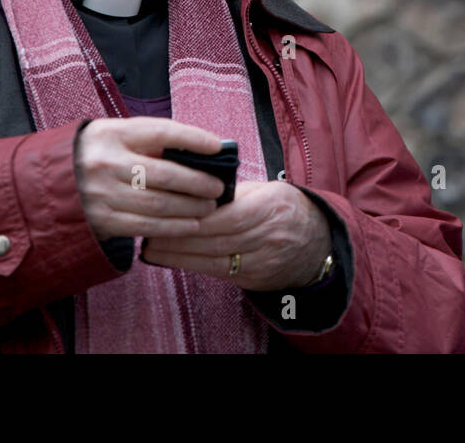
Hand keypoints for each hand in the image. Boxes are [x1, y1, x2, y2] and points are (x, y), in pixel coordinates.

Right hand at [74, 117, 228, 240]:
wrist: (44, 180)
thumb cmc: (96, 153)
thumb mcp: (116, 135)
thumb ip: (151, 141)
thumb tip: (200, 154)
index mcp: (114, 133)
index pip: (163, 132)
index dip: (194, 139)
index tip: (218, 146)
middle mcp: (106, 162)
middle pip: (165, 174)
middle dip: (198, 182)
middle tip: (217, 188)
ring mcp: (102, 193)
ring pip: (158, 203)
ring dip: (190, 207)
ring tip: (209, 207)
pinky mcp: (101, 219)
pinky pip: (144, 226)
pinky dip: (173, 227)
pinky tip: (190, 225)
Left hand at [142, 180, 332, 291]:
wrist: (315, 242)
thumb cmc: (284, 208)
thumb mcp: (266, 189)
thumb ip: (234, 191)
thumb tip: (193, 185)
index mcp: (271, 206)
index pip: (229, 215)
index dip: (196, 217)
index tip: (168, 213)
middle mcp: (268, 236)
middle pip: (216, 240)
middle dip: (179, 238)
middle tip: (148, 233)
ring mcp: (262, 261)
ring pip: (213, 260)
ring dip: (179, 255)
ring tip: (152, 248)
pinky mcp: (254, 279)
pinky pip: (218, 273)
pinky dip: (192, 266)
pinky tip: (173, 259)